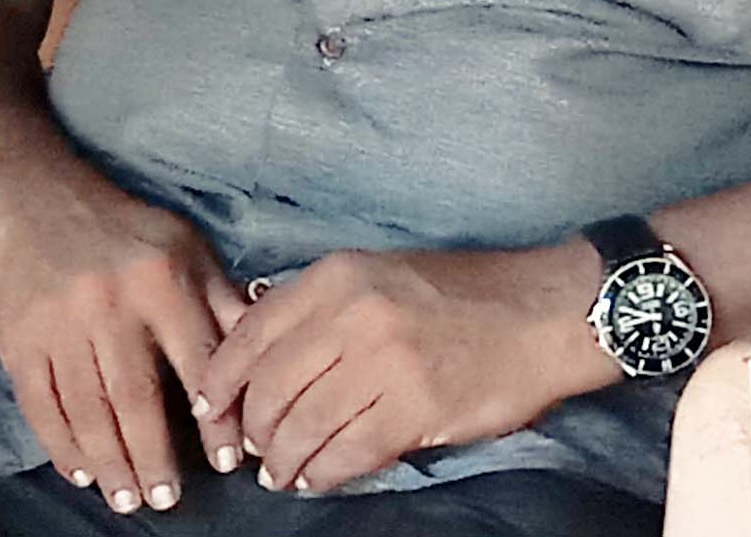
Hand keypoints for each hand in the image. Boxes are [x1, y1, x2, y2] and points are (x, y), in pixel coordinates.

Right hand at [0, 171, 249, 514]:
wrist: (34, 200)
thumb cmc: (124, 229)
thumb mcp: (185, 245)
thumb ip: (222, 299)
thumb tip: (262, 351)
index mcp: (161, 278)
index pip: (197, 359)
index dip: (215, 416)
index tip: (227, 461)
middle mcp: (110, 303)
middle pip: (135, 398)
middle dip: (154, 457)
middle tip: (166, 501)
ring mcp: (59, 324)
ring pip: (88, 411)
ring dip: (110, 463)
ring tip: (128, 499)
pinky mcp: (19, 341)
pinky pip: (42, 406)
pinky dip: (62, 445)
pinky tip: (82, 470)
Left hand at [194, 241, 614, 493]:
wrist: (540, 310)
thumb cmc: (460, 292)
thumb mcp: (380, 273)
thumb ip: (320, 305)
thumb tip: (257, 351)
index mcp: (338, 275)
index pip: (250, 333)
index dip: (220, 380)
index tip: (210, 409)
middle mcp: (352, 313)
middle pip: (268, 388)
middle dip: (250, 429)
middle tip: (253, 449)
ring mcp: (383, 362)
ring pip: (300, 428)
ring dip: (282, 461)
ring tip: (282, 472)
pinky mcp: (413, 408)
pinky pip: (345, 455)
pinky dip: (321, 474)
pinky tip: (318, 476)